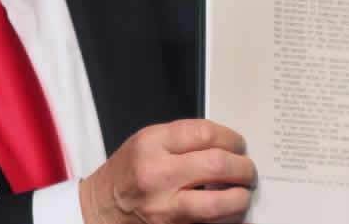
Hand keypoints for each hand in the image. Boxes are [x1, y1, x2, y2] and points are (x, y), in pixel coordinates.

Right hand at [79, 119, 255, 223]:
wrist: (100, 209)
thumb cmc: (126, 173)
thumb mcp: (146, 142)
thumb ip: (182, 139)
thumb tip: (225, 143)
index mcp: (152, 145)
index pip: (206, 134)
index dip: (232, 138)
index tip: (239, 144)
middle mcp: (158, 175)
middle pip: (218, 165)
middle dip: (243, 167)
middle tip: (248, 169)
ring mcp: (165, 208)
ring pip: (220, 203)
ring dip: (240, 198)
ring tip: (243, 192)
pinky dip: (228, 219)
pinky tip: (230, 211)